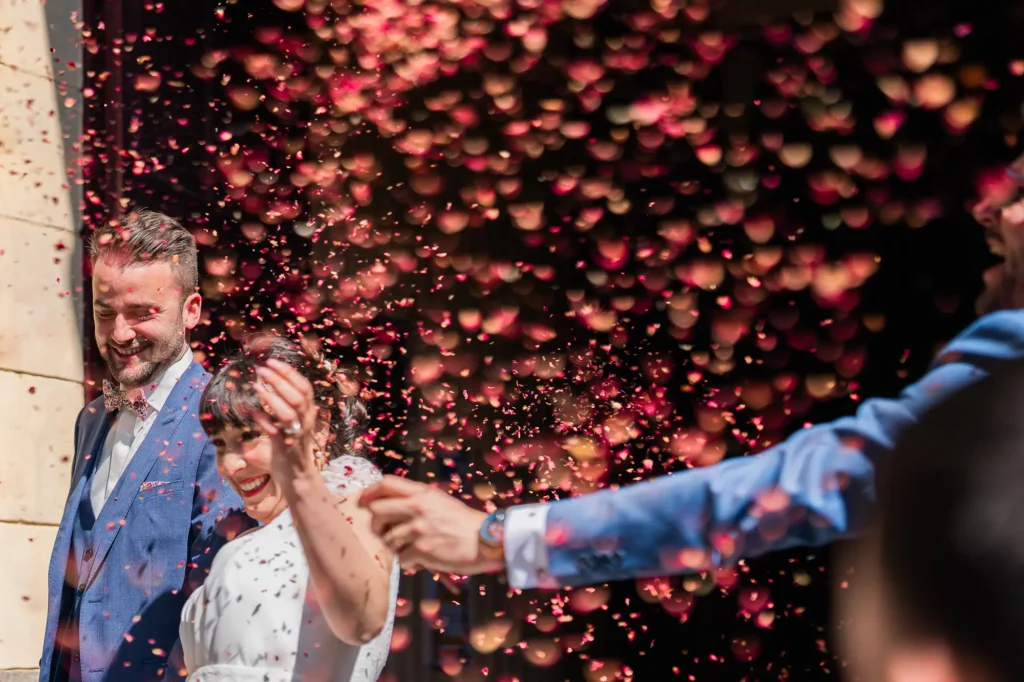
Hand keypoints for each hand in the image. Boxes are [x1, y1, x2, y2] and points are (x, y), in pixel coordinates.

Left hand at [249, 358, 319, 476]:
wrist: (298, 477)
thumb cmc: (290, 447)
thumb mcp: (291, 423)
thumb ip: (284, 406)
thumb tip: (267, 386)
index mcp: (308, 412)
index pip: (305, 386)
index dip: (289, 372)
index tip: (272, 361)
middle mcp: (306, 421)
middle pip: (298, 395)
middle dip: (280, 379)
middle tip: (261, 369)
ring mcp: (297, 434)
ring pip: (289, 411)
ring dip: (272, 397)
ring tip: (256, 386)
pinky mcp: (285, 447)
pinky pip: (274, 430)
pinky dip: (263, 419)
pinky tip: (251, 411)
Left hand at [358, 476, 500, 575]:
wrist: (485, 540)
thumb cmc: (463, 522)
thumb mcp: (440, 501)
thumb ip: (416, 500)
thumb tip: (390, 505)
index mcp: (422, 493)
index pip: (386, 484)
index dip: (369, 492)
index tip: (362, 502)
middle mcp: (417, 507)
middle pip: (377, 510)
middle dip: (376, 524)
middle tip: (385, 532)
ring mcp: (417, 529)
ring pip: (387, 539)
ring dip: (396, 547)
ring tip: (413, 548)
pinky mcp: (421, 550)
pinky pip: (401, 558)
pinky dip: (409, 562)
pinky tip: (422, 559)